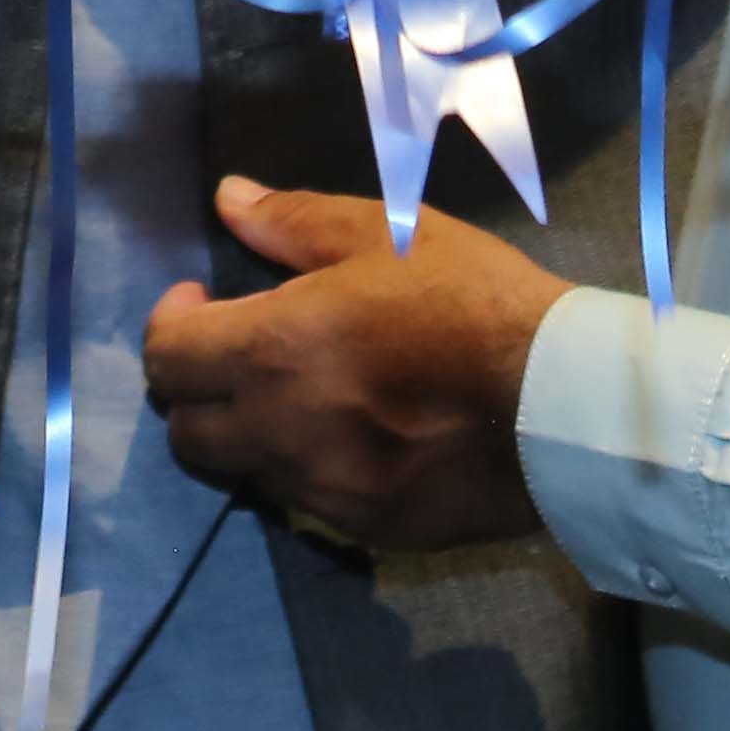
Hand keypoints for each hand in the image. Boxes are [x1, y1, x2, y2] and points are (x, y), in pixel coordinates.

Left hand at [142, 179, 568, 553]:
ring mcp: (323, 493)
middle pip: (187, 431)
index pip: (168, 357)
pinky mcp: (366, 530)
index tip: (202, 297)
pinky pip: (306, 503)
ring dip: (252, 431)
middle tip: (243, 347)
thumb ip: (292, 220)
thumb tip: (230, 200)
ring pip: (245, 471)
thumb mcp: (384, 234)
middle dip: (199, 385)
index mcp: (274, 351)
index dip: (171, 322)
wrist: (562, 405)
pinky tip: (356, 432)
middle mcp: (281, 433)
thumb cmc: (470, 301)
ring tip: (303, 389)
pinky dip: (308, 468)